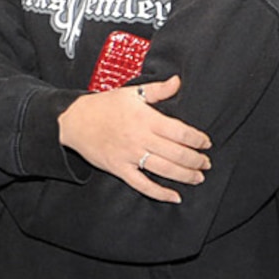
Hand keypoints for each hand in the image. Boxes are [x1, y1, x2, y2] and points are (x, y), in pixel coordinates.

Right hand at [56, 74, 211, 202]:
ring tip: (198, 178)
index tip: (206, 143)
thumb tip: (178, 81)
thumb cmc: (104, 106)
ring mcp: (129, 155)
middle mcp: (140, 138)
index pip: (181, 132)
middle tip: (206, 163)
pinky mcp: (119, 168)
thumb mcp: (131, 92)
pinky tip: (175, 197)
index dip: (197, 139)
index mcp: (146, 119)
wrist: (73, 121)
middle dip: (196, 160)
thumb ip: (158, 90)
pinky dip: (159, 193)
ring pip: (164, 170)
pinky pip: (142, 184)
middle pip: (177, 153)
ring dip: (185, 176)